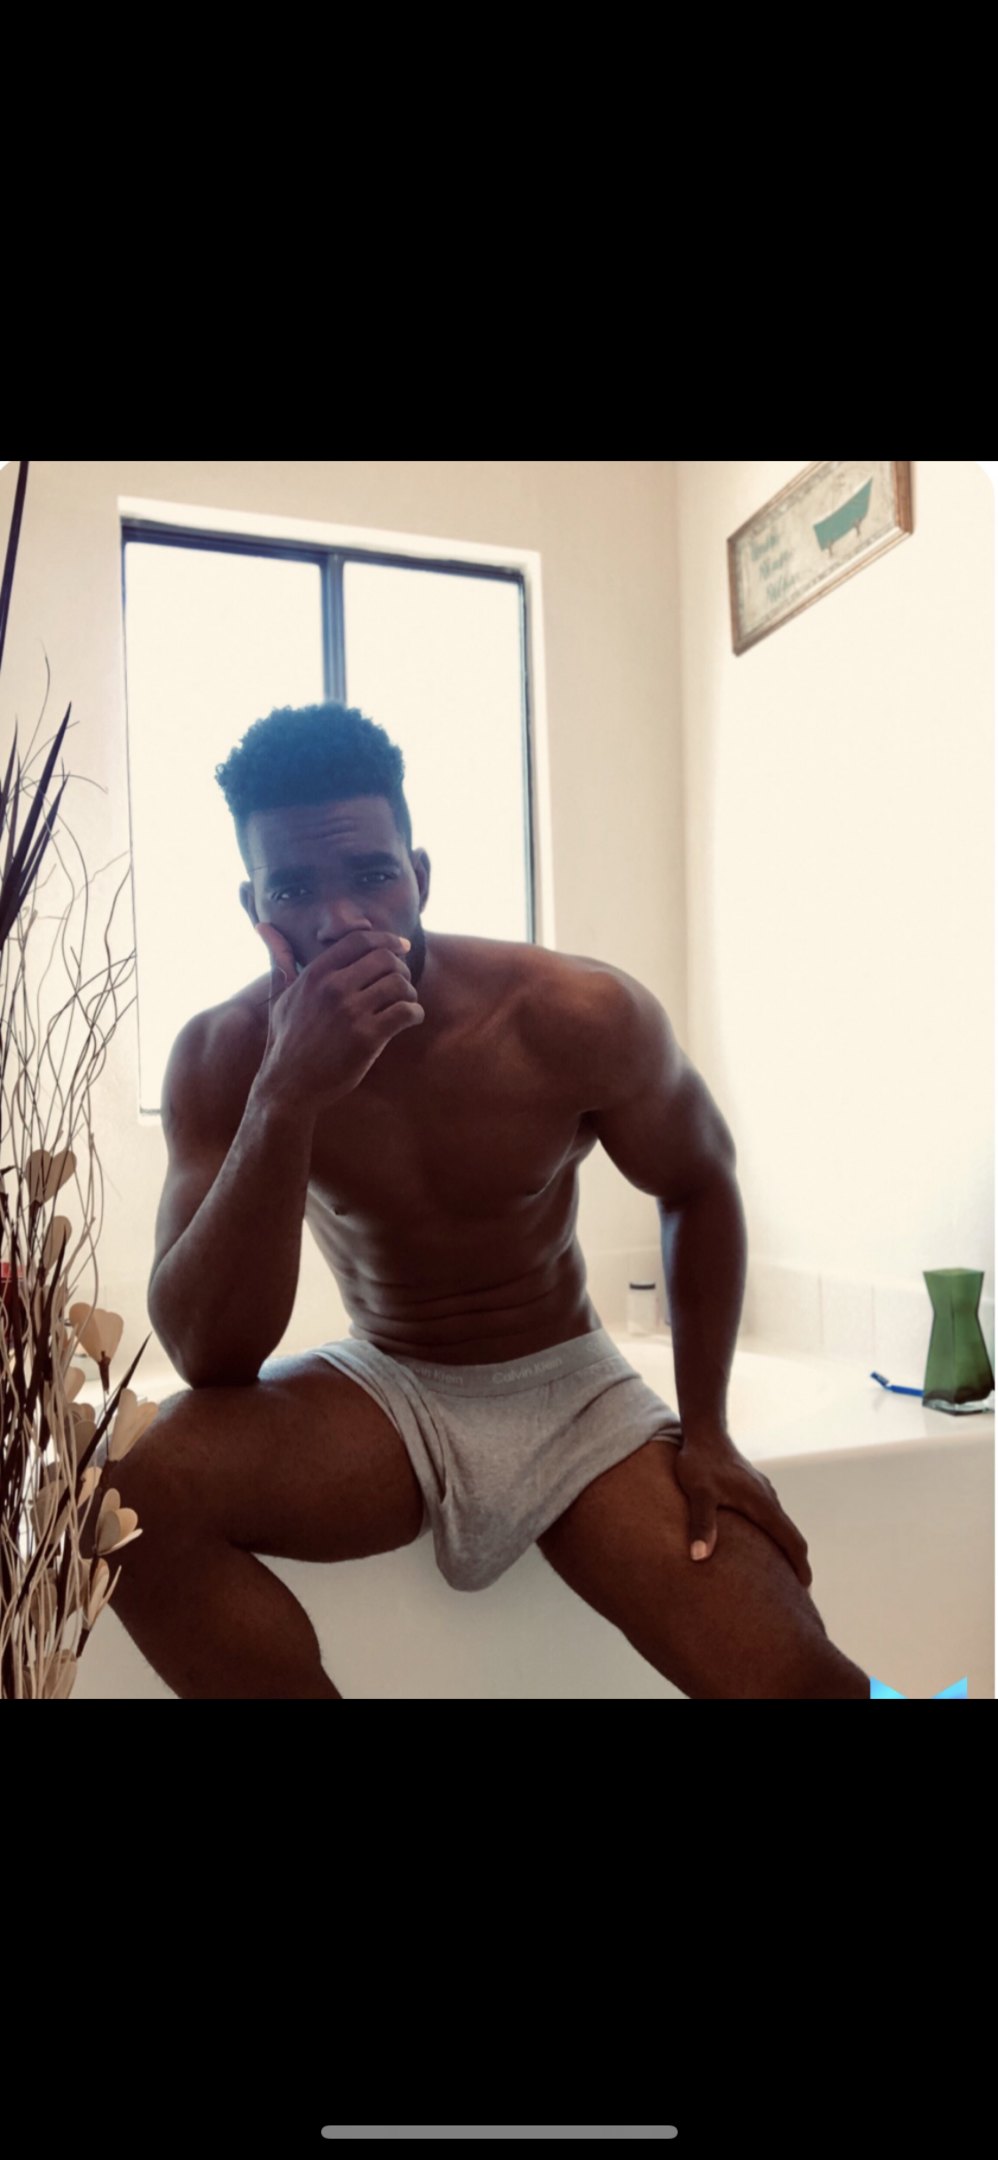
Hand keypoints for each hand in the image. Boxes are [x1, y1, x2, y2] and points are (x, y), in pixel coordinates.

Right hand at [252, 921, 423, 1113]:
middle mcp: (333, 988)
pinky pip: (406, 1012)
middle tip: (402, 983)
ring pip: (400, 984)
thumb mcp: (281, 997)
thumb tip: (263, 926)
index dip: (387, 939)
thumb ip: (281, 960)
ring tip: (405, 1003)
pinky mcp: (366, 1038)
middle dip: (401, 968)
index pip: (360, 940)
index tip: (401, 947)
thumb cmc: (286, 1041)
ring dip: (410, 992)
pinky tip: (409, 1020)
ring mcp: (350, 1013)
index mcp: (315, 974)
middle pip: (386, 958)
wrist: (288, 1086)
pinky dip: (415, 1014)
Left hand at [673, 1431, 812, 1587]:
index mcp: (762, 1504)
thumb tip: (700, 1557)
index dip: (799, 1565)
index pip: (790, 1539)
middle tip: (796, 1592)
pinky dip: (773, 1535)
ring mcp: (762, 1492)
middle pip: (790, 1535)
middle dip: (795, 1562)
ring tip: (780, 1574)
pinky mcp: (753, 1489)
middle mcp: (768, 1498)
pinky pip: (770, 1517)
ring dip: (784, 1549)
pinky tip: (760, 1544)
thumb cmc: (700, 1463)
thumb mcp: (699, 1494)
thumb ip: (702, 1523)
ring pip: (780, 1525)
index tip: (805, 1588)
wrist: (704, 1432)